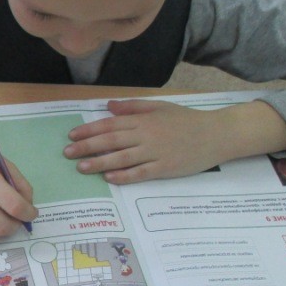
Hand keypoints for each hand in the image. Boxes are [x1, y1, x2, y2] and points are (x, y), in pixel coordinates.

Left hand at [64, 98, 285, 183]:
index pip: (110, 124)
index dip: (89, 130)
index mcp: (143, 120)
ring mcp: (156, 152)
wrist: (218, 134)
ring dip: (100, 162)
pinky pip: (141, 173)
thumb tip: (108, 106)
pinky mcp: (166, 168)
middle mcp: (146, 135)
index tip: (71, 136)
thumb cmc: (187, 120)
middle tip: (67, 153)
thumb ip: (133, 107)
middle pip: (111, 140)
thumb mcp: (160, 107)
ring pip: (122, 158)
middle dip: (87, 147)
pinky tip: (110, 178)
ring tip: (81, 167)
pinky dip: (125, 176)